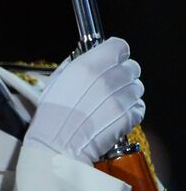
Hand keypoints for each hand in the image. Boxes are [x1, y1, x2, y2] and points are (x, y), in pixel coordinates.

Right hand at [22, 37, 143, 163]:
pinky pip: (139, 106)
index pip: (119, 46)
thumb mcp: (56, 81)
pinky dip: (130, 110)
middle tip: (108, 85)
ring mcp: (122, 97)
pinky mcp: (130, 115)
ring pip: (137, 87)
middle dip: (122, 74)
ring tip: (109, 103)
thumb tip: (87, 57)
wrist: (58, 144)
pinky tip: (113, 115)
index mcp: (89, 65)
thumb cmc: (52, 115)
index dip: (115, 53)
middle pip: (132, 66)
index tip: (110, 60)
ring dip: (126, 92)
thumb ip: (75, 65)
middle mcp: (109, 78)